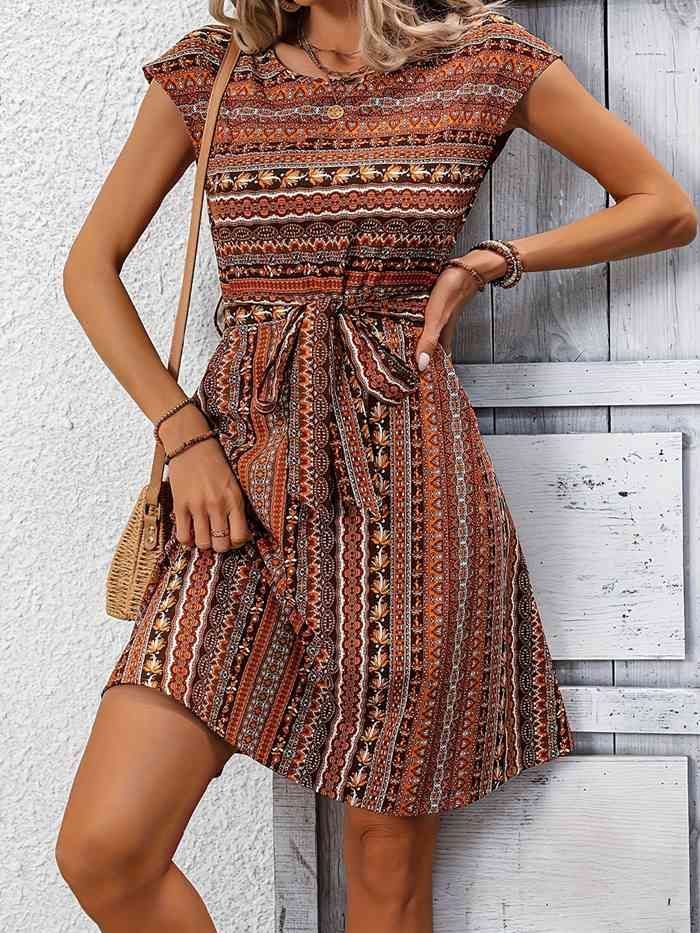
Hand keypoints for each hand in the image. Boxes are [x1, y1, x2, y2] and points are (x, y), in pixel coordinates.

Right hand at [157, 403, 252, 552]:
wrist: (191, 443)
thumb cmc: (215, 462)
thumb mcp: (234, 483)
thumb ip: (236, 506)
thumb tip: (240, 533)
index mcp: (234, 499)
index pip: (240, 537)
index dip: (237, 542)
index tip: (233, 537)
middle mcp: (217, 505)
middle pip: (221, 545)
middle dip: (220, 545)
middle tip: (217, 537)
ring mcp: (197, 506)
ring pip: (203, 544)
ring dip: (204, 542)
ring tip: (204, 533)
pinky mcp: (180, 505)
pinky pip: (183, 536)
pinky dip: (187, 539)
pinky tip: (190, 531)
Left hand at [414, 250, 507, 369]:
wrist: (468, 266)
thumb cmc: (452, 290)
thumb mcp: (437, 317)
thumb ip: (429, 340)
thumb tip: (421, 365)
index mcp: (444, 335)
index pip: (438, 360)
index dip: (430, 372)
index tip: (420, 384)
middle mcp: (443, 328)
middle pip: (433, 349)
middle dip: (423, 359)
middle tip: (408, 371)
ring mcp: (441, 316)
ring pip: (430, 335)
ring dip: (421, 343)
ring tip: (406, 351)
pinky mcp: (438, 304)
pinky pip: (427, 321)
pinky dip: (420, 326)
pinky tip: (412, 323)